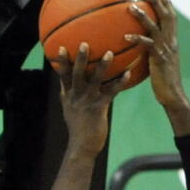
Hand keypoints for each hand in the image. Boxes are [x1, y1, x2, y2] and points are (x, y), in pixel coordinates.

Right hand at [56, 43, 129, 159]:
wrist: (82, 145)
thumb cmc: (78, 127)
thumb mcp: (69, 109)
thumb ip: (69, 95)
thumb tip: (67, 83)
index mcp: (68, 95)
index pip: (63, 75)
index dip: (62, 62)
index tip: (61, 47)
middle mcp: (77, 96)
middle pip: (77, 73)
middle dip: (80, 58)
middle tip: (84, 43)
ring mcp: (88, 101)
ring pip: (95, 80)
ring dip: (103, 66)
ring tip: (109, 53)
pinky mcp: (100, 107)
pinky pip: (111, 92)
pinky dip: (120, 82)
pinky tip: (128, 73)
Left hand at [126, 0, 187, 107]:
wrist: (173, 94)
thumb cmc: (164, 82)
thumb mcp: (160, 63)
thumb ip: (154, 52)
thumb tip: (143, 48)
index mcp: (173, 42)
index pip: (173, 19)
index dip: (168, 4)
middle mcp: (171, 42)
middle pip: (166, 16)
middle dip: (157, 2)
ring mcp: (166, 49)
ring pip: (155, 27)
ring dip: (143, 15)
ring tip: (132, 7)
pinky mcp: (159, 58)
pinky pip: (147, 44)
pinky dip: (137, 38)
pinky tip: (126, 36)